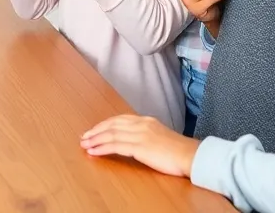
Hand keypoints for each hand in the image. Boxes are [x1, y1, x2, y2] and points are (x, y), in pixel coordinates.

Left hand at [81, 115, 199, 176]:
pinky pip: (115, 146)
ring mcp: (140, 135)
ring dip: (95, 139)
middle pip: (112, 124)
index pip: (119, 119)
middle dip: (96, 130)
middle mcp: (141, 124)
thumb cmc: (178, 151)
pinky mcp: (139, 147)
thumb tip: (134, 142)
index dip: (104, 124)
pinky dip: (102, 148)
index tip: (94, 130)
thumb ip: (146, 135)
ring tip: (85, 144)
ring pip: (111, 134)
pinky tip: (94, 151)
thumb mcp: (160, 137)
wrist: (190, 155)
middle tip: (84, 136)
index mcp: (146, 121)